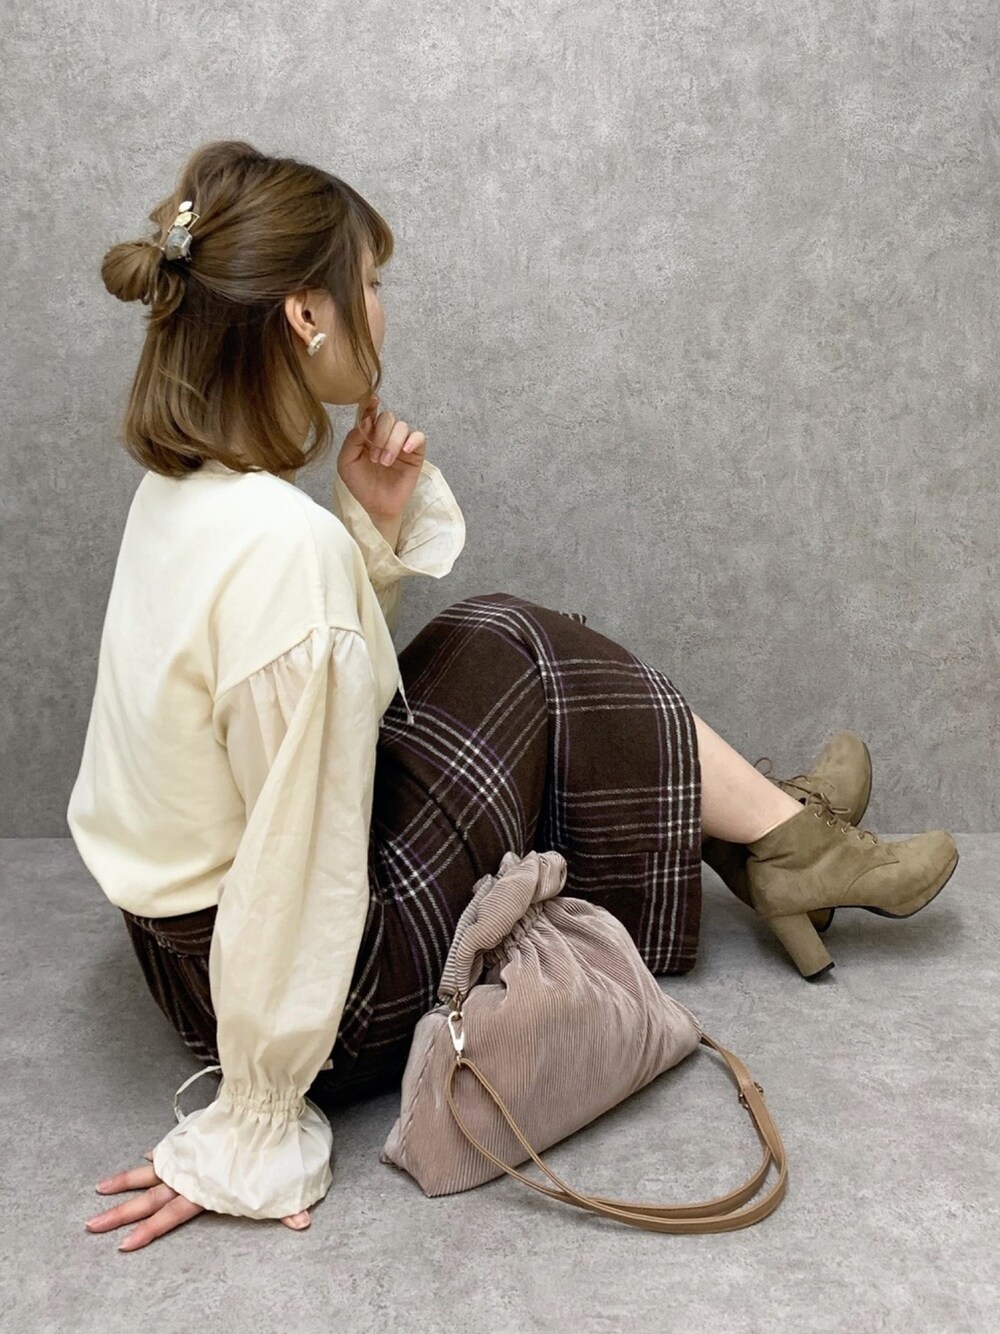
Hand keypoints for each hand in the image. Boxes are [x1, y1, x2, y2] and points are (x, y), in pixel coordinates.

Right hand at [85, 1150, 310, 1249]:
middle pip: (149, 1198)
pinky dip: (156, 1155)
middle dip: (120, 1213)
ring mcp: (190, 1154)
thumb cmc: (271, 1141)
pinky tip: (144, 1157)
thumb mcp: (281, 1178)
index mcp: (205, 1188)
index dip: (148, 1231)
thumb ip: (286, 1205)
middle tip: (92, 1224)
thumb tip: (302, 1223)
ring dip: (125, 1182)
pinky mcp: (195, 1137)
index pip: (170, 1216)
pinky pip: (170, 1148)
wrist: (263, 1099)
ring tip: (100, 1189)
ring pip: (150, 1171)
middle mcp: (191, 1173)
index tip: (123, 1244)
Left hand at [337, 392, 425, 520]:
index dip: (371, 405)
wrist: (377, 506)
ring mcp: (401, 443)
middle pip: (387, 417)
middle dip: (380, 435)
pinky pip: (419, 437)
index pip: (370, 413)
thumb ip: (351, 441)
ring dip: (392, 443)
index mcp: (367, 434)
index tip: (372, 401)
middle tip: (374, 458)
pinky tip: (404, 452)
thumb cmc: (361, 485)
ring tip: (385, 462)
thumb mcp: (347, 463)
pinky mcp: (415, 453)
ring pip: (402, 426)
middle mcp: (385, 435)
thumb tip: (365, 421)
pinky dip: (412, 441)